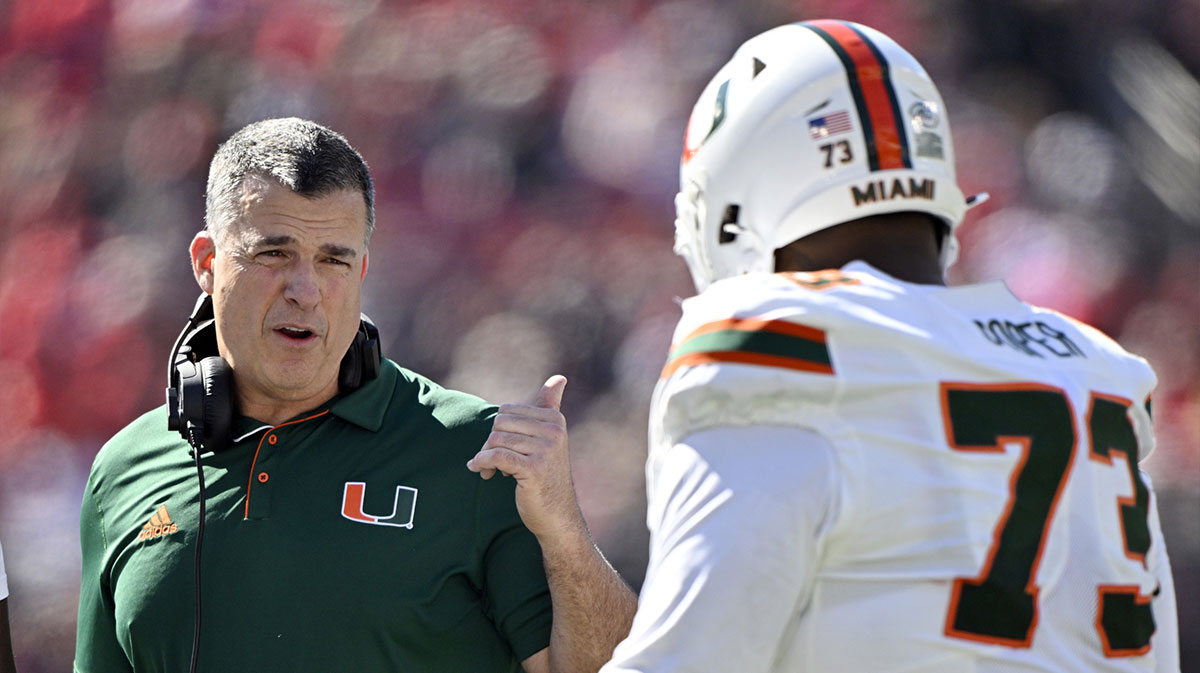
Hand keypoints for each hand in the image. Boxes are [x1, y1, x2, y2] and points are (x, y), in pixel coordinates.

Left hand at [467, 375, 582, 539]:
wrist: (557, 517)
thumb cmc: (547, 478)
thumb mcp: (550, 440)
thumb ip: (551, 407)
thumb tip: (560, 377)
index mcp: (555, 419)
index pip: (507, 411)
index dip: (497, 431)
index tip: (500, 449)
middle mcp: (554, 431)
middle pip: (500, 423)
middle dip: (489, 443)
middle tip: (491, 462)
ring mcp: (546, 449)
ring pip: (496, 440)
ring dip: (485, 456)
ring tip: (489, 470)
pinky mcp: (534, 468)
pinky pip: (496, 456)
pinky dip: (482, 463)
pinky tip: (481, 471)